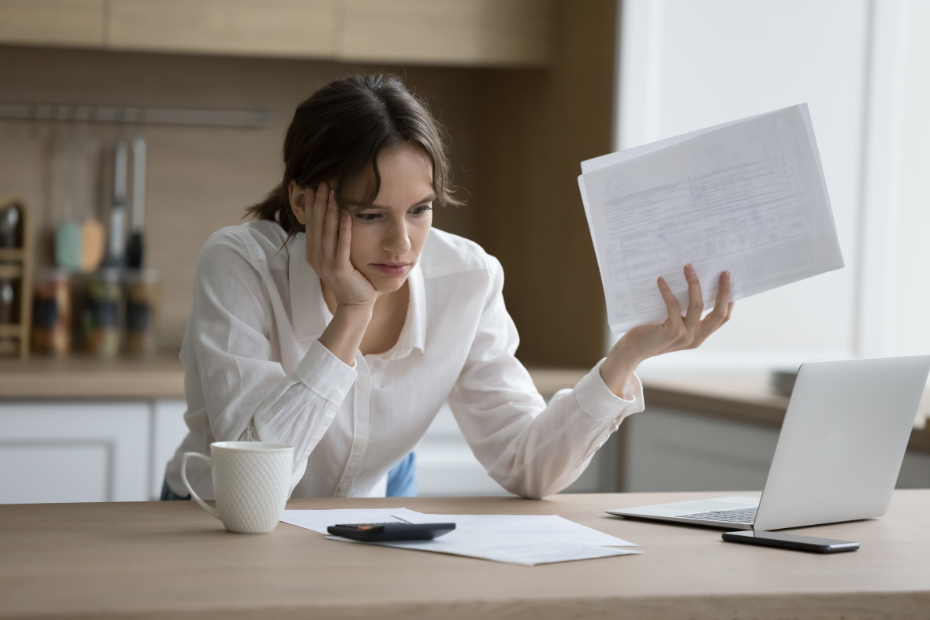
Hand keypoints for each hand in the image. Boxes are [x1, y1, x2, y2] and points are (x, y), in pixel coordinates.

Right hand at [304, 183, 376, 307]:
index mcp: (313, 253)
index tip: (313, 186)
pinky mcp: (339, 270)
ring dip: (329, 211)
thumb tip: (332, 217)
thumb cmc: (350, 278)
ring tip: (332, 193)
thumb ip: (332, 240)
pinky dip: (344, 230)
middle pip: (317, 225)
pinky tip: (347, 215)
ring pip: (327, 233)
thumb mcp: (336, 256)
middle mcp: (316, 257)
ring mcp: (326, 264)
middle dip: (319, 203)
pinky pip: (342, 246)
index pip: (311, 224)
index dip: (312, 205)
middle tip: (321, 183)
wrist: (355, 303)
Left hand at [600, 264, 733, 396]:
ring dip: (694, 283)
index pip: (722, 318)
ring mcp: (685, 336)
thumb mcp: (673, 324)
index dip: (728, 300)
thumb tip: (691, 282)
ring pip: (697, 305)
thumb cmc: (651, 333)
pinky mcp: (672, 332)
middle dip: (723, 291)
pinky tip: (661, 280)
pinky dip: (667, 291)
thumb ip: (684, 313)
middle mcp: (696, 338)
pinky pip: (674, 306)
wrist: (633, 350)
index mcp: (699, 336)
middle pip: (718, 313)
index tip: (730, 281)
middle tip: (724, 273)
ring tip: (688, 267)